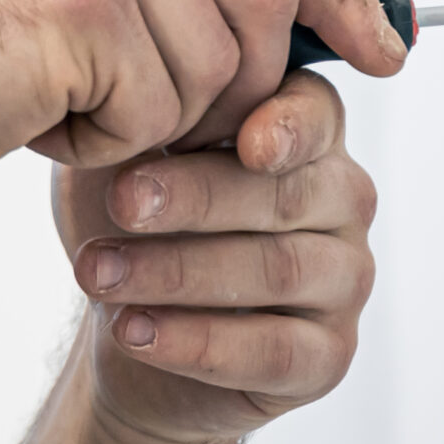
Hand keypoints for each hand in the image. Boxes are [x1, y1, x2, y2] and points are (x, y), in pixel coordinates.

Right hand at [0, 0, 404, 184]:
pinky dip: (108, 144)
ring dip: (155, 119)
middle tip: (172, 123)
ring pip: (215, 66)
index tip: (386, 49)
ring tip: (69, 107)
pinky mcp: (86, 9)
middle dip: (242, 85)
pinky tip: (40, 119)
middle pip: (264, 0)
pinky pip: (158, 110)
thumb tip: (281, 28)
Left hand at [53, 68, 377, 443]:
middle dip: (195, 197)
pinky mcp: (327, 358)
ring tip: (99, 274)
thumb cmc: (132, 220)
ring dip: (180, 272)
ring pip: (278, 270)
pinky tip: (133, 330)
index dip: (286, 124)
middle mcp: (341, 200)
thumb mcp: (122, 154)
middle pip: (284, 193)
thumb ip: (140, 113)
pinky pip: (274, 350)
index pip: (314, 112)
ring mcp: (344, 281)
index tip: (242, 141)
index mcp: (305, 133)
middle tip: (122, 202)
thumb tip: (130, 85)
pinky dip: (197, 342)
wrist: (126, 325)